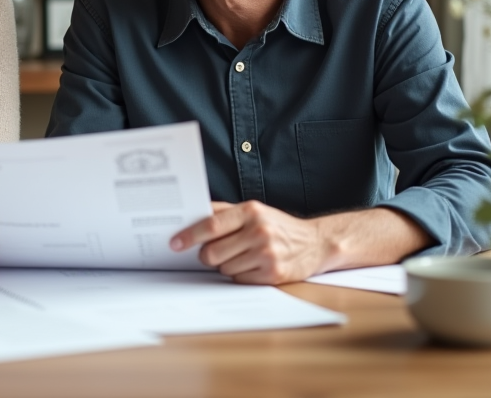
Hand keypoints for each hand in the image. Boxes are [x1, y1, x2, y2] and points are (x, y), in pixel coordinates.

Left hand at [169, 201, 327, 284]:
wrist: (316, 243)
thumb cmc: (277, 226)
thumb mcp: (254, 210)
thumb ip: (224, 211)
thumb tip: (191, 214)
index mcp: (251, 211)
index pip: (211, 225)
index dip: (189, 236)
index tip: (175, 243)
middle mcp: (259, 232)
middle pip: (213, 252)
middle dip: (206, 256)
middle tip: (211, 253)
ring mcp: (267, 254)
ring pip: (224, 268)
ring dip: (225, 265)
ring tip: (241, 256)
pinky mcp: (273, 275)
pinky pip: (239, 280)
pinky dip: (239, 275)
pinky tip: (252, 265)